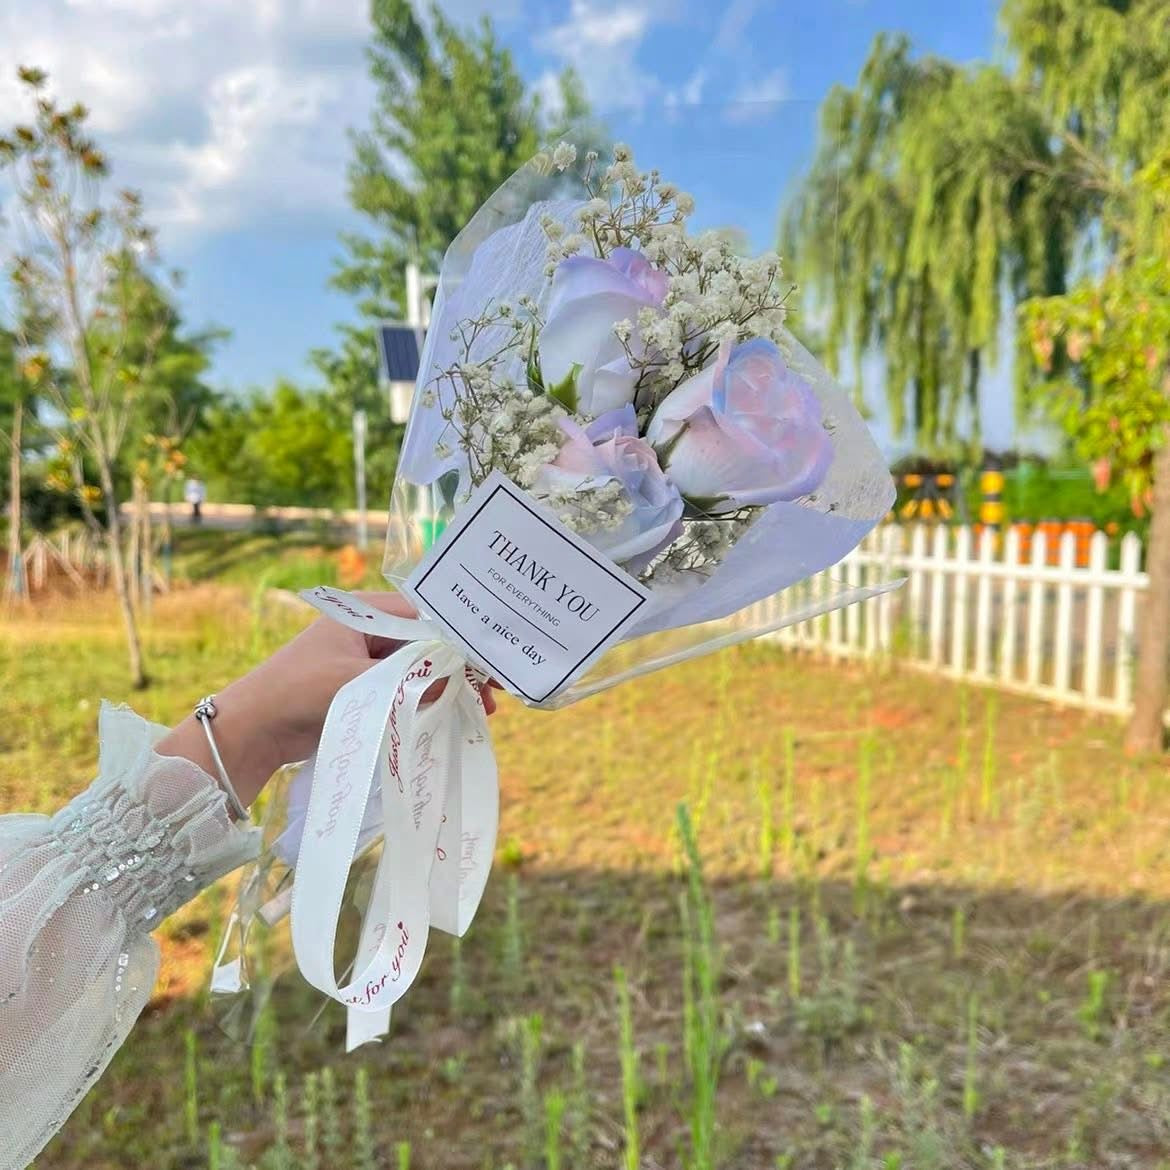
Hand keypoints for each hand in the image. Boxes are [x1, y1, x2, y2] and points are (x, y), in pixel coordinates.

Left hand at [158, 592, 497, 810]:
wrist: (252, 731)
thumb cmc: (297, 692)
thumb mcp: (358, 684)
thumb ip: (410, 682)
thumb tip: (459, 685)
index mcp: (364, 612)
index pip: (427, 615)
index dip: (462, 638)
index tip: (493, 658)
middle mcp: (369, 630)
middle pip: (429, 642)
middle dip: (461, 665)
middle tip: (494, 690)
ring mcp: (367, 660)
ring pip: (423, 667)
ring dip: (450, 685)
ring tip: (481, 708)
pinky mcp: (365, 688)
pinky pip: (409, 688)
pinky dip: (432, 698)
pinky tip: (454, 713)